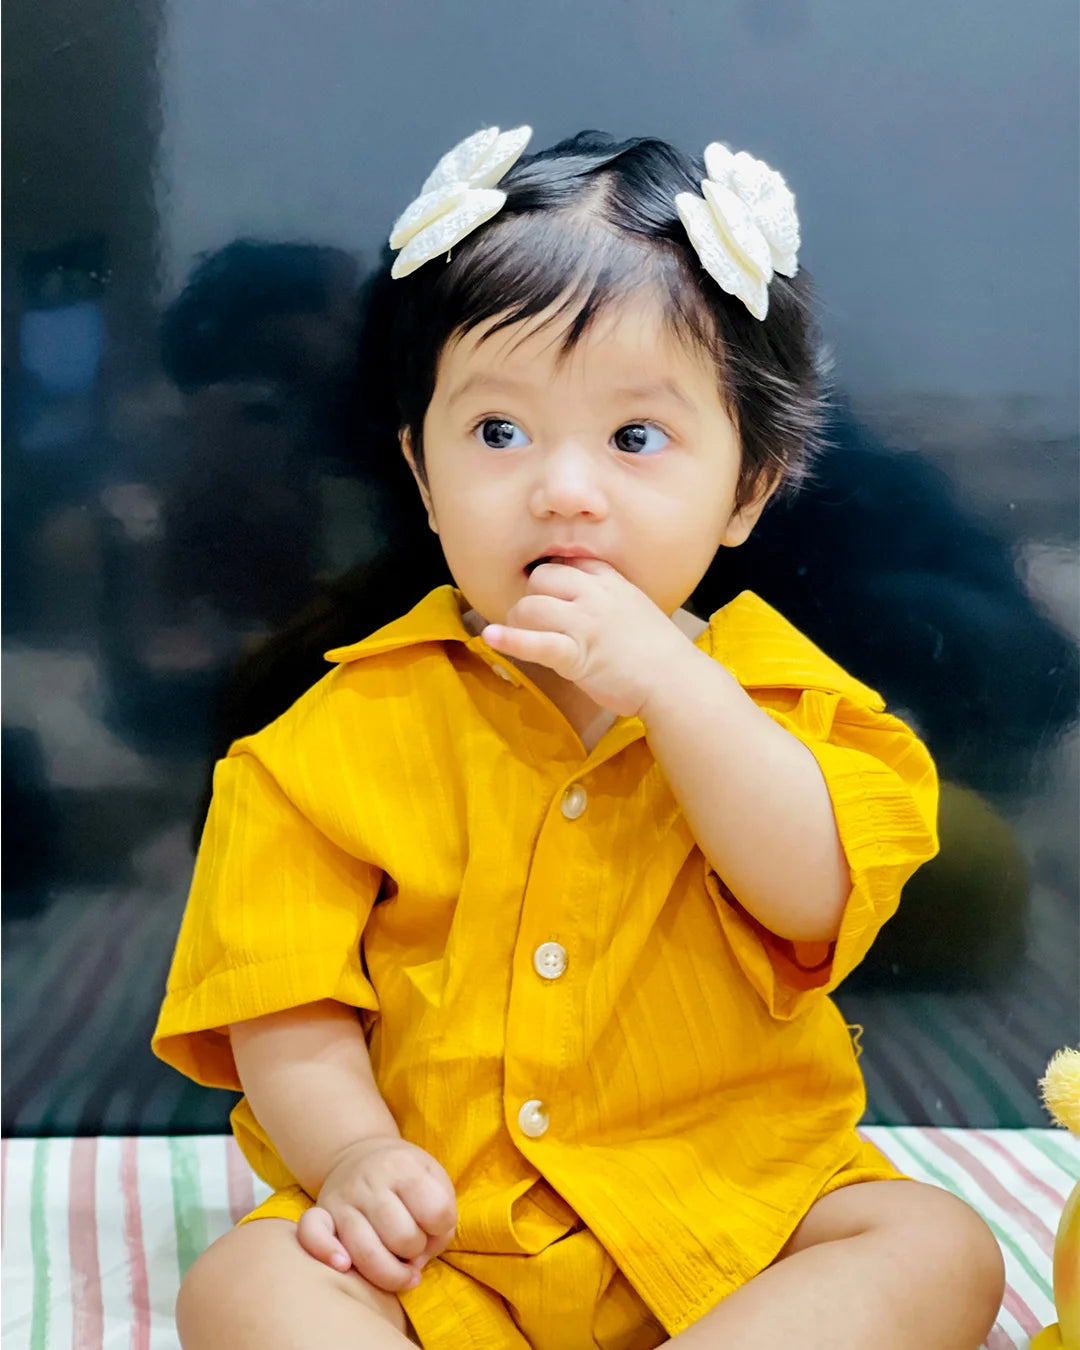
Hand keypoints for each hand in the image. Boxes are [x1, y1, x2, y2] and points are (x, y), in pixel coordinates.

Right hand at [296, 1136, 456, 1291]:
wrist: (359, 1154)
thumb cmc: (404, 1176)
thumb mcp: (434, 1179)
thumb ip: (441, 1216)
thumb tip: (416, 1262)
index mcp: (405, 1167)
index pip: (436, 1212)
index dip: (441, 1229)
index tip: (433, 1226)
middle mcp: (371, 1181)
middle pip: (403, 1238)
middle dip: (416, 1251)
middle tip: (413, 1245)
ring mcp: (344, 1199)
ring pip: (367, 1252)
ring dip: (390, 1273)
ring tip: (399, 1270)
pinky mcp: (321, 1214)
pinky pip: (312, 1234)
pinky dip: (327, 1253)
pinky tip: (344, 1265)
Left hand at [481, 559, 692, 717]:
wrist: (675, 681)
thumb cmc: (657, 650)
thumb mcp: (633, 605)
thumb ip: (605, 594)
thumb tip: (573, 593)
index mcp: (609, 580)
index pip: (565, 562)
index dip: (550, 578)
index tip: (546, 594)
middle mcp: (595, 595)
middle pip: (541, 579)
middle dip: (531, 598)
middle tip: (535, 621)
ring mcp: (585, 623)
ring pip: (531, 606)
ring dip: (518, 621)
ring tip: (522, 636)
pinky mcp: (576, 655)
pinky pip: (536, 642)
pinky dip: (510, 640)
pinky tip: (491, 637)